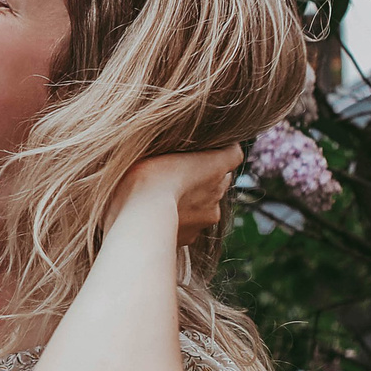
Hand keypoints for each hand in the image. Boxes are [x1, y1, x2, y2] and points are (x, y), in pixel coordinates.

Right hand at [111, 145, 242, 243]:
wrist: (139, 219)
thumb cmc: (146, 176)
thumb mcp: (157, 144)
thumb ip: (173, 140)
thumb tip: (171, 132)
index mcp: (217, 166)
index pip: (230, 155)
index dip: (213, 152)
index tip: (196, 150)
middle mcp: (218, 192)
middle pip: (218, 180)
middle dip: (202, 177)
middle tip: (175, 171)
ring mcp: (205, 218)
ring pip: (204, 204)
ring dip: (189, 200)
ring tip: (160, 195)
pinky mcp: (189, 237)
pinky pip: (187, 225)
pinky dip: (177, 220)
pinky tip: (156, 214)